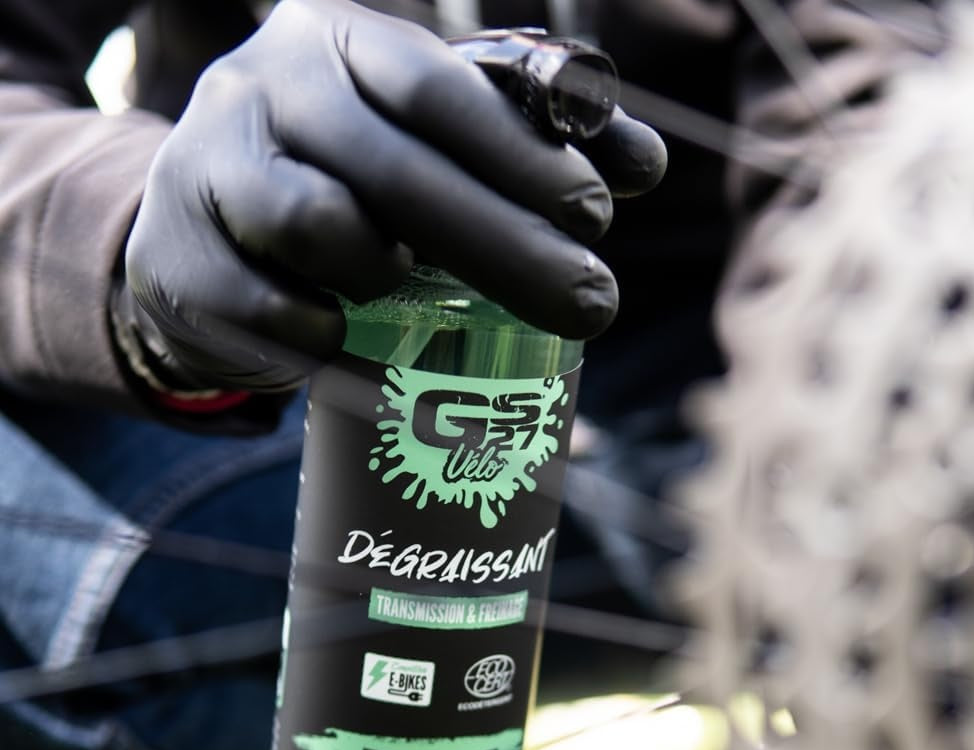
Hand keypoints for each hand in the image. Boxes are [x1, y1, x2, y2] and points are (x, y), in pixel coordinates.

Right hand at [122, 0, 666, 392]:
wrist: (204, 231)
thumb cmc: (341, 179)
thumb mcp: (421, 140)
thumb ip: (524, 142)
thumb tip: (644, 165)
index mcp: (334, 41)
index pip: (438, 88)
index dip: (523, 154)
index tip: (599, 215)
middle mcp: (261, 87)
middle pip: (396, 171)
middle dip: (507, 246)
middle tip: (593, 305)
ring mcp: (208, 172)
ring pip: (326, 230)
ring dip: (385, 275)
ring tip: (400, 284)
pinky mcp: (181, 264)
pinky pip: (278, 313)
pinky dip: (327, 335)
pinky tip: (337, 329)